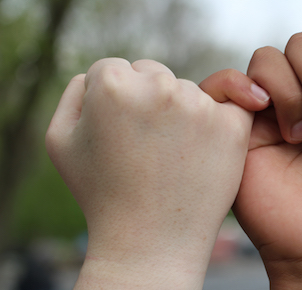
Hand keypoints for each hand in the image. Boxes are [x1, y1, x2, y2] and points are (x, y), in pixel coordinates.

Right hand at [45, 60, 268, 288]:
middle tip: (147, 144)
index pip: (115, 69)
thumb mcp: (60, 141)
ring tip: (172, 157)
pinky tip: (210, 141)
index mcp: (112, 83)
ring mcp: (199, 105)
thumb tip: (96, 74)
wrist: (151, 241)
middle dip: (149, 100)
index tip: (120, 131)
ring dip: (183, 111)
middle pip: (154, 75)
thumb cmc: (102, 194)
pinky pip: (229, 105)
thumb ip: (74, 93)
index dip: (114, 101)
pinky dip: (222, 118)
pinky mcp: (232, 126)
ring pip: (189, 90)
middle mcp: (159, 86)